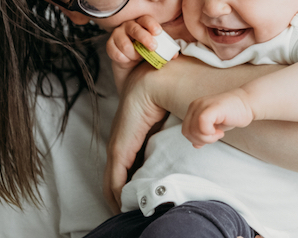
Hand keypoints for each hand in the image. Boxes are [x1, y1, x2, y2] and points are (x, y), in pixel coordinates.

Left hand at [103, 63, 168, 212]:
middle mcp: (119, 143)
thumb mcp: (164, 127)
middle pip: (114, 180)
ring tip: (129, 214)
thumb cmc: (165, 100)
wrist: (155, 84)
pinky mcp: (119, 148)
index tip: (135, 204)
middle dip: (121, 199)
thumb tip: (185, 151)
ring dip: (119, 200)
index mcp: (129, 138)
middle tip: (131, 214)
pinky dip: (116, 194)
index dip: (125, 189)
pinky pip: (115, 178)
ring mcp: (117, 145)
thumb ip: (164, 142)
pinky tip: (123, 206)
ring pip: (111, 183)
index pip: (122, 171)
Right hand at [106, 15, 163, 90]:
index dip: (151, 25)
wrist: (131, 68)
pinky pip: (116, 52)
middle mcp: (129, 26)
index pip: (146, 20)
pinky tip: (127, 60)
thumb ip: (165, 50)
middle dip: (144, 38)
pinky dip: (124, 59)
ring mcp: (118, 34)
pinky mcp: (110, 45)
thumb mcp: (157, 51)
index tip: (158, 32)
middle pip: (135, 29)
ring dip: (133, 54)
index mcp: (142, 23)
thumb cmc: (146, 53)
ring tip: (137, 58)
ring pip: (124, 43)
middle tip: (153, 47)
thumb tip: (174, 54)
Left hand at [181, 89, 254, 147]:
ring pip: (194, 130)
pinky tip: (220, 132)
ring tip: (219, 133)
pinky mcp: (213, 108)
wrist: (247, 103)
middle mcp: (196, 105)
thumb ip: (202, 134)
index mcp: (193, 109)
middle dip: (201, 140)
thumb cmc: (231, 114)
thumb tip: (195, 145)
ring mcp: (203, 105)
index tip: (210, 137)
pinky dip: (210, 134)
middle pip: (187, 131)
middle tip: (215, 137)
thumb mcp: (213, 127)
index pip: (185, 130)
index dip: (196, 139)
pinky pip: (202, 124)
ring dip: (207, 138)